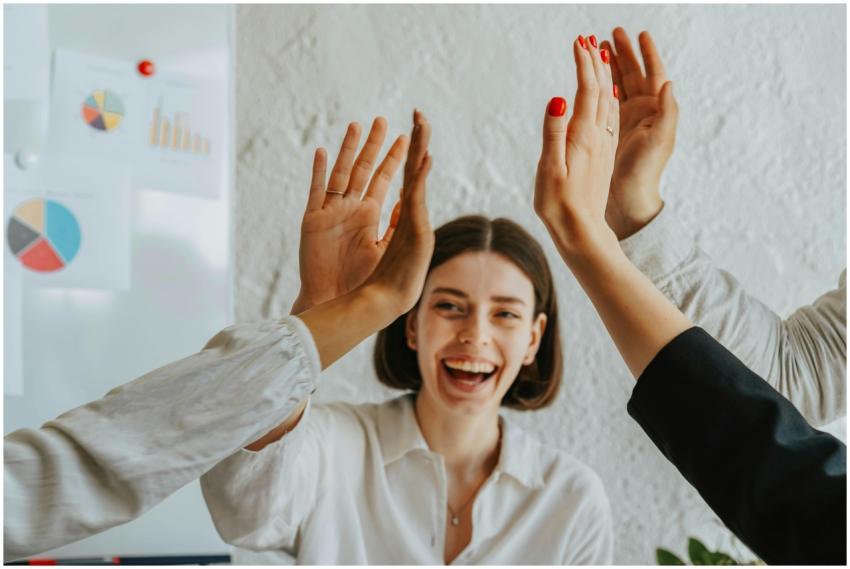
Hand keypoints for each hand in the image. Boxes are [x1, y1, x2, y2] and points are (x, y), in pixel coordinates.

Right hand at [292, 113, 429, 313]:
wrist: (337, 301)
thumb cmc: (363, 280)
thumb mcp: (387, 246)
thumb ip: (397, 223)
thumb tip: (413, 201)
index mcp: (368, 214)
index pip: (386, 180)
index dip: (396, 159)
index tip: (408, 138)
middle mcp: (350, 209)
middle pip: (363, 169)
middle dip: (374, 146)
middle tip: (384, 120)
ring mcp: (331, 213)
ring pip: (340, 173)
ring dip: (348, 150)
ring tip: (357, 126)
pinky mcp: (313, 222)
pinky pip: (316, 192)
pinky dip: (319, 172)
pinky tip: (324, 152)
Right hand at [534, 35, 619, 259]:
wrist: (581, 232)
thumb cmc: (559, 206)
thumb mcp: (550, 170)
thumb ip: (554, 134)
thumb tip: (557, 100)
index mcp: (584, 137)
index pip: (587, 90)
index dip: (584, 64)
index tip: (579, 40)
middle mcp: (598, 137)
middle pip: (601, 90)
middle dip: (595, 62)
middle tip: (588, 38)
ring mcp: (601, 146)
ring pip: (607, 102)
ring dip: (604, 75)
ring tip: (599, 55)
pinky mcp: (601, 156)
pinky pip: (608, 117)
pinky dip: (606, 97)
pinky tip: (606, 94)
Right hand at [600, 28, 677, 238]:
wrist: (628, 200)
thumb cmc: (644, 173)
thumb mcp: (660, 141)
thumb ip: (667, 112)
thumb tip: (668, 82)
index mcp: (655, 111)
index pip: (652, 74)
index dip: (646, 54)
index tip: (638, 34)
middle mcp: (644, 113)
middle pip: (635, 74)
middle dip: (625, 53)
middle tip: (611, 33)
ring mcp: (627, 122)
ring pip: (619, 85)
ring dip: (611, 66)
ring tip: (598, 49)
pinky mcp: (612, 132)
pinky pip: (606, 101)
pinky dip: (600, 86)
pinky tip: (590, 80)